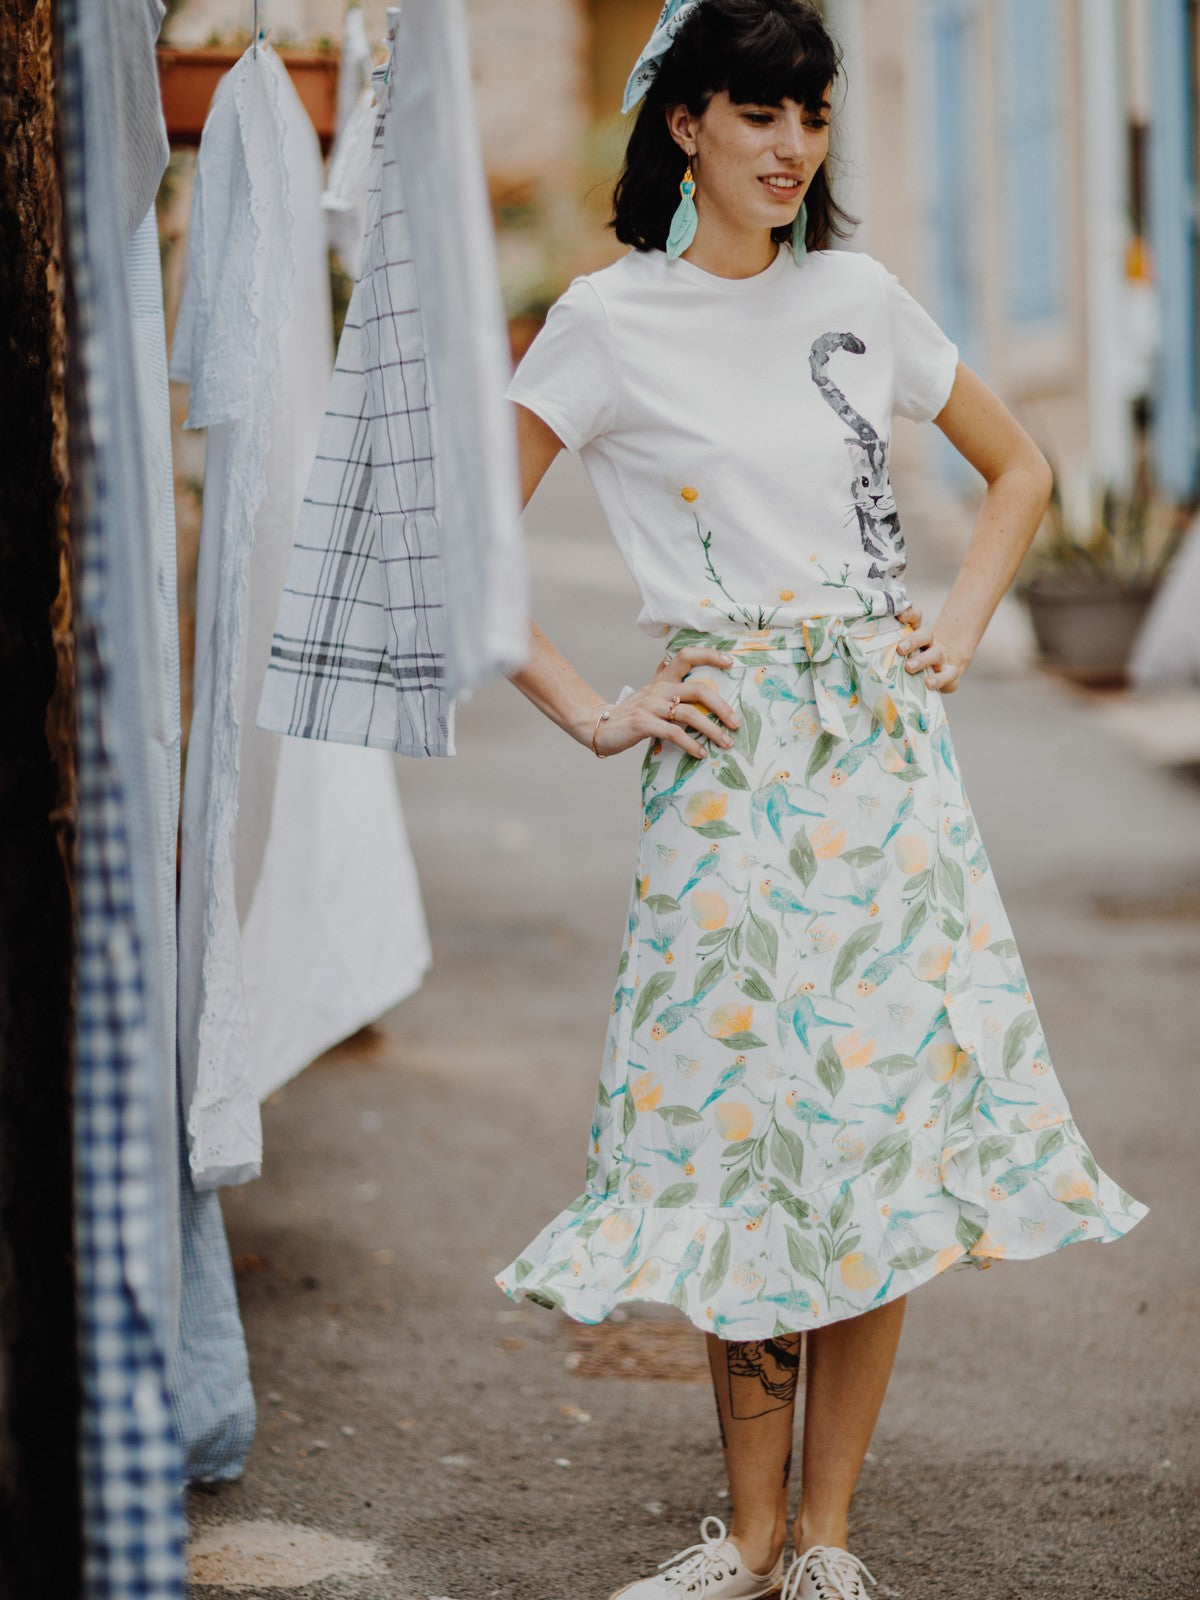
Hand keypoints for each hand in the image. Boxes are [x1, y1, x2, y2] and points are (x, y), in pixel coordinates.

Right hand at [592, 646, 738, 758]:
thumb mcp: (651, 696)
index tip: (730, 662)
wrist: (599, 727)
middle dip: (721, 706)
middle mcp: (659, 688)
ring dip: (711, 730)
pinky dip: (690, 744)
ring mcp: (650, 705)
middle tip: (736, 722)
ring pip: (689, 714)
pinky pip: (673, 733)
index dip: (709, 655)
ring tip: (724, 743)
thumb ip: (669, 687)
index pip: (686, 656)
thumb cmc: (631, 714)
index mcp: (663, 679)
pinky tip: (700, 753)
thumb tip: (687, 676)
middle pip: (698, 689)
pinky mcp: (643, 724)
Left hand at [895, 604, 966, 693]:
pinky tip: (928, 684)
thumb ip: (889, 650)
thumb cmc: (915, 663)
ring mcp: (942, 658)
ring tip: (909, 667)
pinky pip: (948, 674)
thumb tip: (863, 654)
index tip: (899, 616)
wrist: (944, 673)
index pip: (916, 618)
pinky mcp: (950, 673)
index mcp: (917, 636)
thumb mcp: (903, 655)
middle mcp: (930, 644)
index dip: (909, 614)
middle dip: (913, 640)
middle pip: (926, 634)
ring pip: (936, 654)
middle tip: (900, 648)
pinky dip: (939, 679)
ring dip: (922, 660)